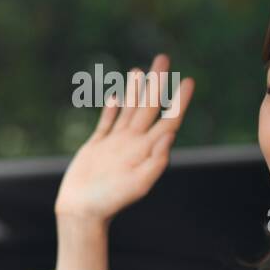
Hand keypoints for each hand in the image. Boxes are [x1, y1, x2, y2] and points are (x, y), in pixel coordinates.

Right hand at [54, 53, 194, 225]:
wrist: (82, 212)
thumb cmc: (110, 202)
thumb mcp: (138, 184)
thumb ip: (155, 161)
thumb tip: (169, 136)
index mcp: (146, 150)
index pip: (168, 120)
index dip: (179, 101)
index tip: (188, 80)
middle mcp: (133, 143)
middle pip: (148, 106)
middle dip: (157, 83)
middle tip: (164, 58)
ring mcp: (115, 144)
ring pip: (128, 110)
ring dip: (135, 90)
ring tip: (140, 71)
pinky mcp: (96, 146)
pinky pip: (106, 123)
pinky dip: (112, 109)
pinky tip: (116, 97)